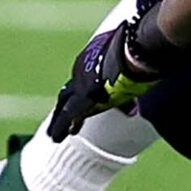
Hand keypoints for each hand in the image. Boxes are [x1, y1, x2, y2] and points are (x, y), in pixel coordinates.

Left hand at [45, 18, 165, 138]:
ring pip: (65, 104)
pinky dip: (61, 127)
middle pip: (70, 92)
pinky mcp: (82, 97)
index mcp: (91, 59)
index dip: (82, 92)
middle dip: (65, 106)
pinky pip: (68, 115)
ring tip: (54, 135)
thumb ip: (130, 86)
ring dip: (59, 120)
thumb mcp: (131, 67)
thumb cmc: (136, 53)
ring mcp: (80, 83)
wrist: (131, 53)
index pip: (84, 79)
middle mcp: (82, 69)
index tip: (83, 103)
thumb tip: (132, 108)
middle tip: (60, 121)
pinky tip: (56, 137)